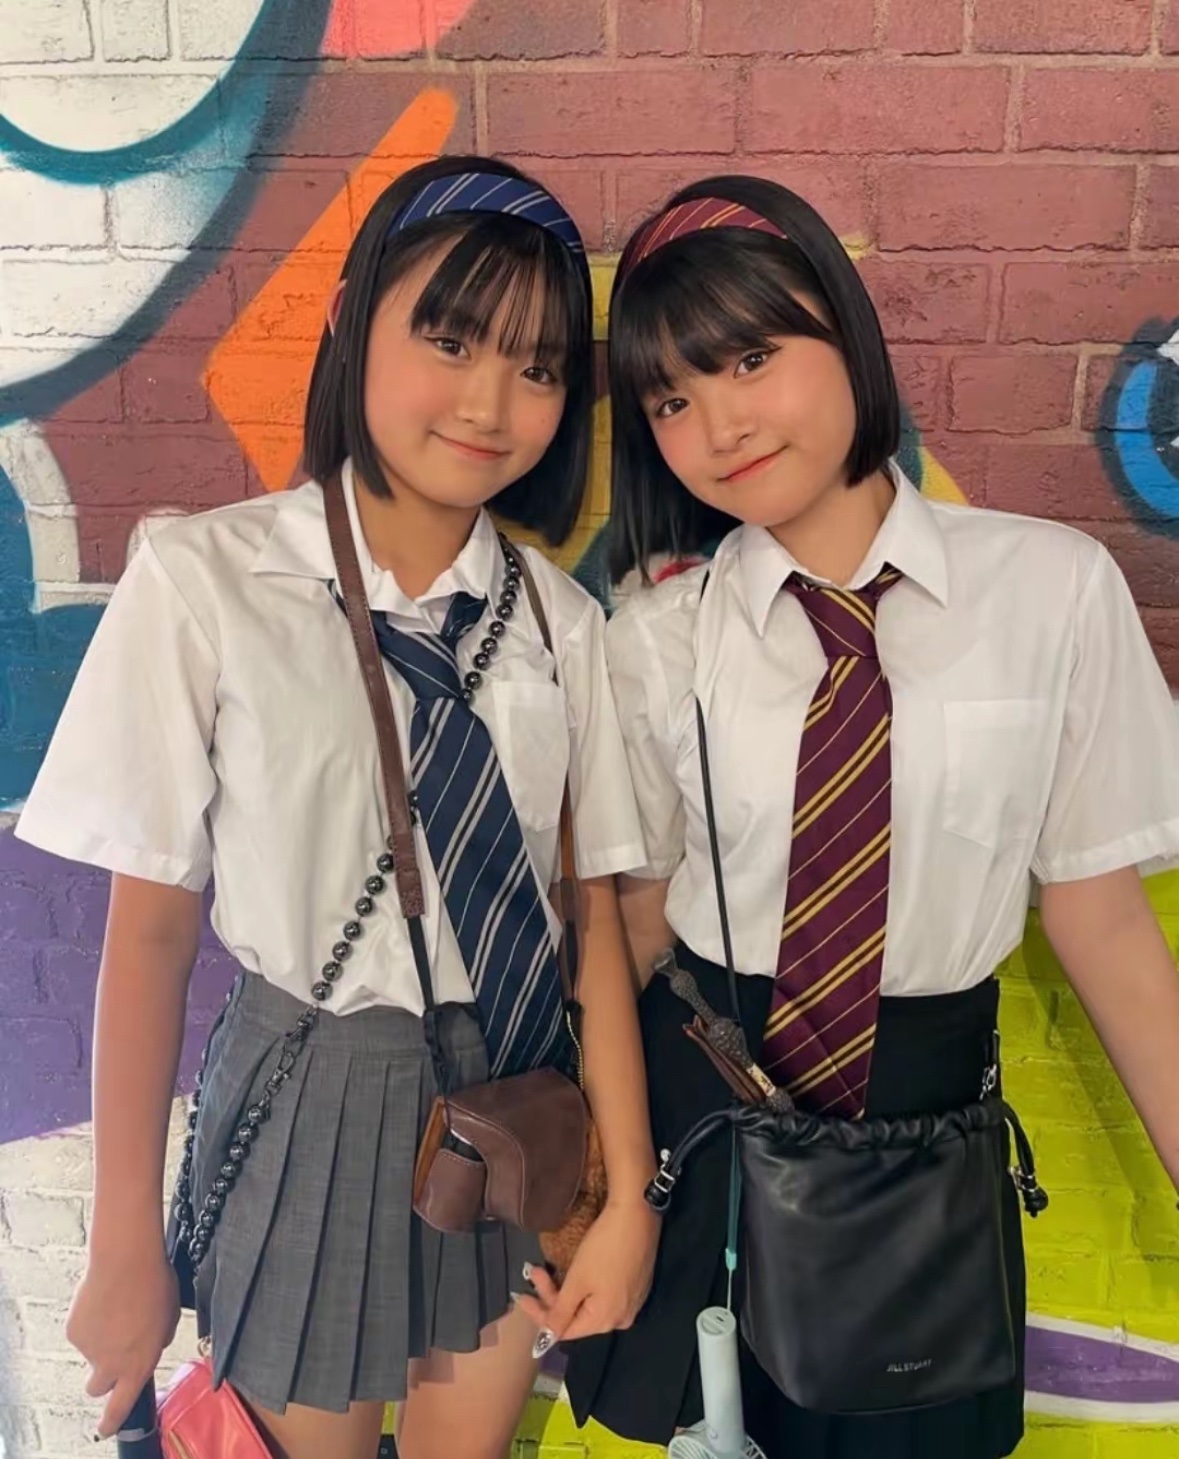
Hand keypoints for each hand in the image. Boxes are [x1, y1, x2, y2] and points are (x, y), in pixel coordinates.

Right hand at [66, 1242, 178, 1438]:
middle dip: (103, 1377)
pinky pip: (82, 1333)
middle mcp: (111, 1365)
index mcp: (138, 1365)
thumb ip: (159, 1341)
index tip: (107, 1427)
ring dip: (100, 1340)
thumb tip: (152, 1342)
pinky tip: (103, 1301)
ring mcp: (90, 1350)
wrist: (126, 1261)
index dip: (113, 1420)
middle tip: (112, 1352)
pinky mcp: (74, 1333)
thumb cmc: (154, 1284)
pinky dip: (90, 1322)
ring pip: (91, 1354)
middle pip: (98, 1387)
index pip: (122, 1407)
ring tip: (116, 1309)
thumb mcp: (169, 1318)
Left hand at [517, 1198, 659, 1350]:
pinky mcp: (636, 1285)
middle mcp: (621, 1318)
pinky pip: (603, 1295)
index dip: (540, 1316)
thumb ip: (560, 1313)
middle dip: (552, 1296)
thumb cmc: (605, 1248)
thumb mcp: (577, 1281)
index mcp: (606, 1321)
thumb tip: (546, 1341)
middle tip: (534, 1272)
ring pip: (589, 1304)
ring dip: (565, 1288)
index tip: (521, 1297)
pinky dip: (584, 1286)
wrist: (638, 1214)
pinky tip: (574, 1271)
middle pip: (577, 1316)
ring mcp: (631, 1301)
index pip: (565, 1330)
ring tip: (546, 1268)